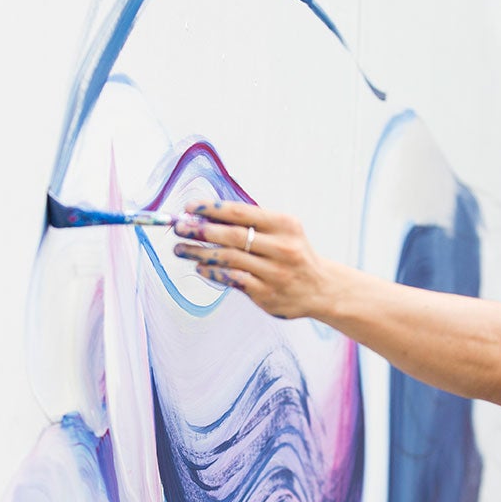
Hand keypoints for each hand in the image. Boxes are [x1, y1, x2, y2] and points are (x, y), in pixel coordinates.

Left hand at [172, 200, 331, 319]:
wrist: (321, 288)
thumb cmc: (295, 254)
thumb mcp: (284, 230)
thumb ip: (253, 222)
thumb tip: (210, 214)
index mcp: (285, 225)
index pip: (242, 213)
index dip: (212, 209)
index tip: (190, 208)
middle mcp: (282, 248)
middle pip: (233, 236)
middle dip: (201, 230)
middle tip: (179, 228)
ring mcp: (275, 272)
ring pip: (229, 259)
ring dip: (200, 252)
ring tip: (181, 248)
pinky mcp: (267, 293)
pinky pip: (233, 280)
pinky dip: (213, 272)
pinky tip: (200, 267)